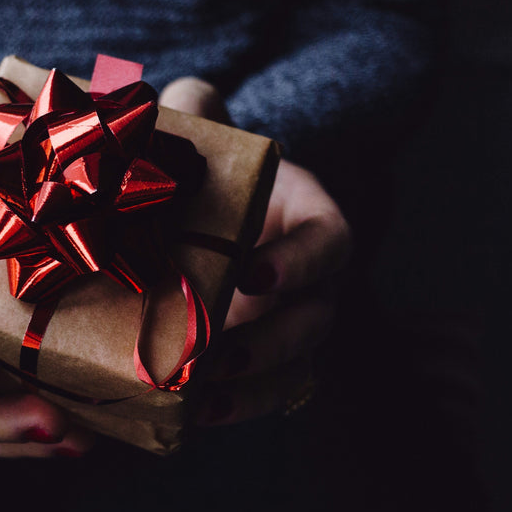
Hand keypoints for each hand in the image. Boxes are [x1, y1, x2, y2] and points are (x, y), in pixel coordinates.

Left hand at [159, 78, 350, 424]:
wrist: (212, 223)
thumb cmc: (217, 180)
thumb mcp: (212, 145)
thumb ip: (200, 115)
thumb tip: (181, 95)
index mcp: (312, 220)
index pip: (329, 243)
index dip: (299, 262)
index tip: (253, 275)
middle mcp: (316, 280)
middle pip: (315, 319)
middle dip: (270, 341)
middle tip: (216, 351)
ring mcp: (295, 326)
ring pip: (296, 367)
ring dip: (253, 387)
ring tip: (202, 396)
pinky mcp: (267, 362)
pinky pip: (266, 394)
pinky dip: (235, 408)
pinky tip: (192, 417)